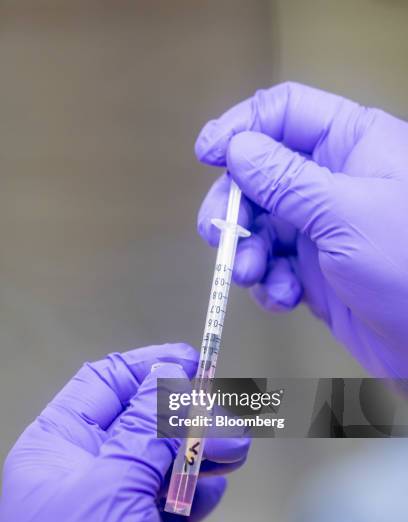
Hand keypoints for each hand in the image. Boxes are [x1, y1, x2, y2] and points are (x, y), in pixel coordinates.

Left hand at [0, 343, 248, 521]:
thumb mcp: (112, 485)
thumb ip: (145, 428)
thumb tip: (168, 375)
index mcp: (60, 444)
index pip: (106, 384)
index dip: (149, 368)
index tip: (192, 361)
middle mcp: (85, 468)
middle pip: (144, 422)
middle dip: (188, 417)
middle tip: (228, 421)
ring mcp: (114, 504)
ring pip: (164, 461)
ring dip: (201, 453)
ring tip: (236, 451)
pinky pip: (173, 503)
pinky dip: (197, 494)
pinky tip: (213, 491)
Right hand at [195, 82, 407, 376]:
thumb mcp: (346, 215)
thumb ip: (286, 180)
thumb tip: (237, 148)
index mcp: (351, 144)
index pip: (284, 112)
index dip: (241, 127)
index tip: (207, 156)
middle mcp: (331, 180)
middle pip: (259, 173)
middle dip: (234, 205)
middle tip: (217, 234)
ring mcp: (320, 227)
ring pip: (259, 224)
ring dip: (246, 251)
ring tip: (251, 275)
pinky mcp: (313, 271)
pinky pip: (272, 265)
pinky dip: (268, 282)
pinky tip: (284, 298)